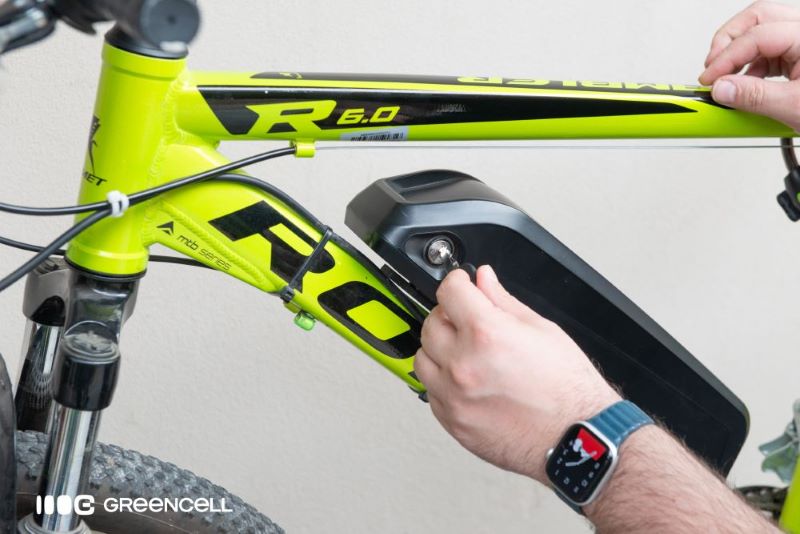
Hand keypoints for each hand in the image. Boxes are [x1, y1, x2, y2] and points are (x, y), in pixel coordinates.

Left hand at [413, 266, 619, 482]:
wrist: (576, 439)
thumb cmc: (568, 390)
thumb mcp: (542, 330)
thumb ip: (503, 301)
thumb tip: (485, 280)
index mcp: (486, 334)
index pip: (449, 292)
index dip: (457, 282)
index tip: (462, 284)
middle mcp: (463, 365)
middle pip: (431, 324)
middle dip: (448, 315)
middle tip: (469, 320)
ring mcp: (454, 397)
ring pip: (423, 359)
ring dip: (440, 349)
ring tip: (467, 354)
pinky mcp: (453, 422)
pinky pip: (431, 392)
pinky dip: (443, 382)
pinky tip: (469, 381)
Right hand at [699, 1, 799, 130]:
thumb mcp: (795, 106)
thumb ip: (754, 97)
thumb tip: (722, 89)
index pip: (757, 35)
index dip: (726, 57)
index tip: (710, 79)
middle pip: (758, 17)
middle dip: (729, 40)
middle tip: (712, 66)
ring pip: (761, 28)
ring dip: (738, 51)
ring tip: (726, 76)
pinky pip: (769, 48)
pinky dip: (751, 63)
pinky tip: (744, 82)